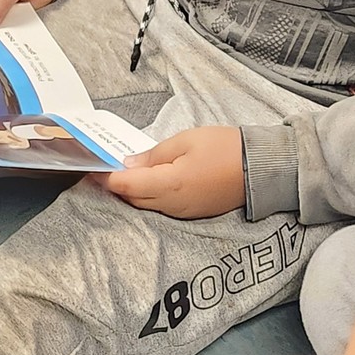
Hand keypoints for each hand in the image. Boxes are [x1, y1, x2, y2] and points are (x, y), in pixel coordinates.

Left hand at [98, 126, 244, 217]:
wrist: (261, 168)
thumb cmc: (225, 147)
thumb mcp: (187, 140)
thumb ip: (155, 154)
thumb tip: (130, 164)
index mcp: (169, 185)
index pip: (126, 186)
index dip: (107, 177)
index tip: (92, 168)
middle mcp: (173, 205)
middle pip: (133, 200)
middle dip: (117, 187)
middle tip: (105, 170)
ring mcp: (184, 213)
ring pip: (147, 206)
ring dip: (133, 193)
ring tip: (126, 175)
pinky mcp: (194, 214)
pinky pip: (164, 208)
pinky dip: (151, 197)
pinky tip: (151, 183)